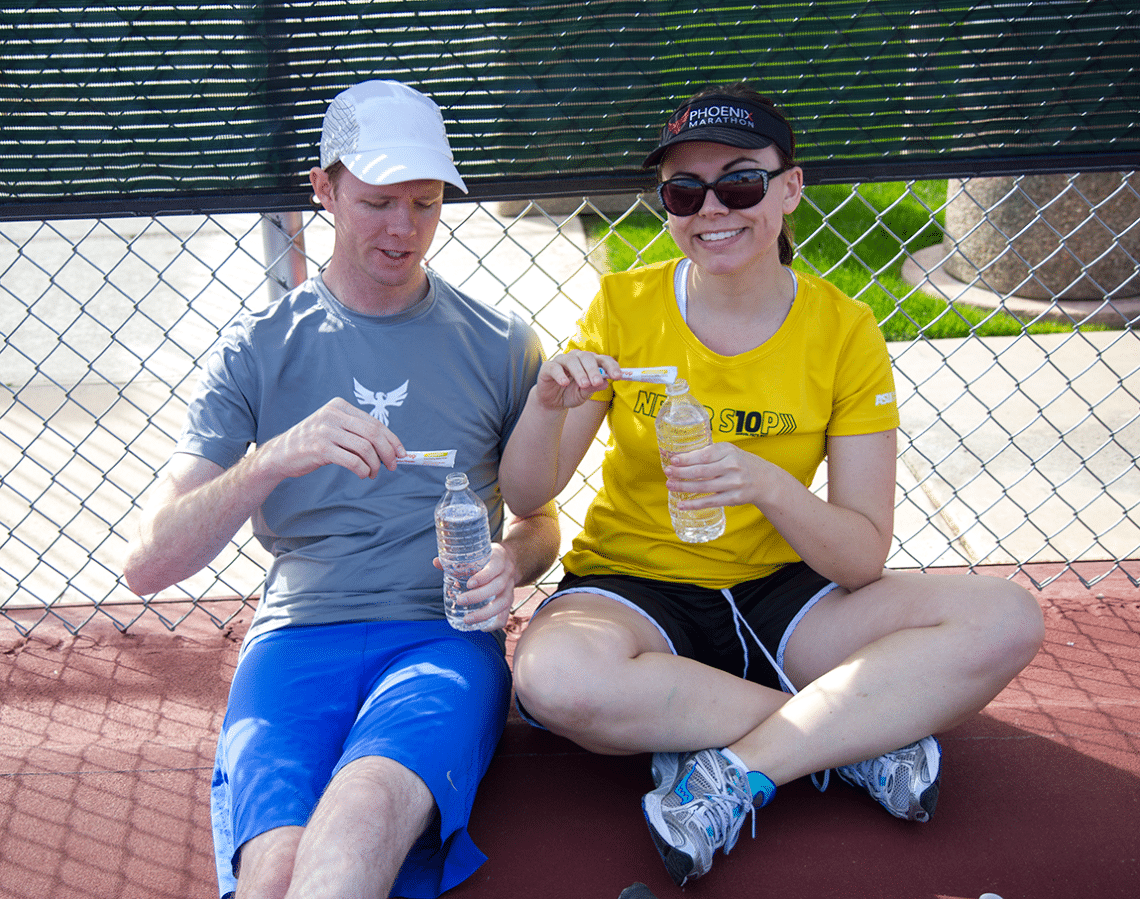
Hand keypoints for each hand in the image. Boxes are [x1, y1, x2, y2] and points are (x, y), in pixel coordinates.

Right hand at [258, 397, 404, 480]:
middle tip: (392, 466)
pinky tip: (362, 474)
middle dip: (388, 452)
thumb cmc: (312, 443)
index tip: (402, 453)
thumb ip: (356, 433)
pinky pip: (352, 461)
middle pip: (373, 433)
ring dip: (375, 464)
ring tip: (373, 473)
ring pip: (365, 448)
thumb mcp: (334, 430)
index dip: (392, 439)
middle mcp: (332, 415)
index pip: (374, 422)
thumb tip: (390, 448)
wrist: (280, 454)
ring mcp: (325, 430)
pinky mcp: (320, 448)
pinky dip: (363, 470)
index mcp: (339, 407)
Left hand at [433, 542, 518, 629]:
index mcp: (499, 559)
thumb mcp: (477, 554)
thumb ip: (458, 560)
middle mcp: (507, 573)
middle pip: (498, 586)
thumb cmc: (488, 558)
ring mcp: (510, 588)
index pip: (495, 567)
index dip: (483, 576)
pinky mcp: (509, 600)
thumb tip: (436, 563)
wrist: (508, 560)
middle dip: (478, 596)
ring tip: (468, 619)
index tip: (469, 584)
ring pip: (503, 603)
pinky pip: (506, 615)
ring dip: (485, 613)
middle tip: (460, 600)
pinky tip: (482, 627)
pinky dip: (495, 623)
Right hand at [533, 350, 620, 410]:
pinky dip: (560, 375)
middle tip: (597, 382)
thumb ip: (593, 388)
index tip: (618, 376)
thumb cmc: (570, 394)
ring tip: (584, 385)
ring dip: (580, 372)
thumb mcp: (584, 394)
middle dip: (594, 370)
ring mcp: (562, 361)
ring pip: (572, 360)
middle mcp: (576, 358)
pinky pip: (555, 367)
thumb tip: (606, 383)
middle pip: (587, 357)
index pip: (603, 359)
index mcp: (589, 363)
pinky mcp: (548, 367)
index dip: (611, 366)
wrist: (552, 402)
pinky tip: (565, 383)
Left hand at [663, 441, 774, 509]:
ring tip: (670, 485)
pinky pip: (710, 502)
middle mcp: (732, 466)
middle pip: (702, 471)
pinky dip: (694, 504)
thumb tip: (678, 457)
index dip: (687, 458)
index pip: (705, 455)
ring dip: (684, 487)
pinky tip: (681, 504)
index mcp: (729, 451)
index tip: (673, 460)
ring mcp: (734, 483)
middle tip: (667, 472)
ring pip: (704, 487)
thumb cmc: (740, 463)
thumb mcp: (728, 452)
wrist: (765, 481)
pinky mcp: (734, 498)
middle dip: (682, 472)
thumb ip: (708, 453)